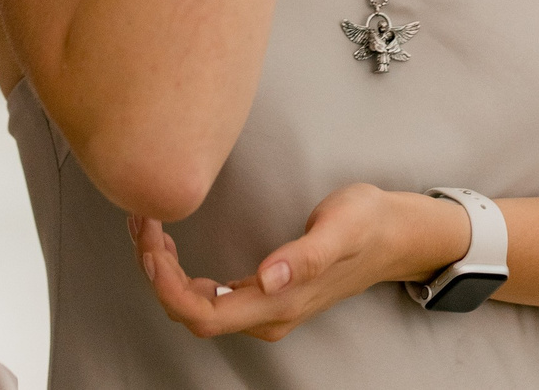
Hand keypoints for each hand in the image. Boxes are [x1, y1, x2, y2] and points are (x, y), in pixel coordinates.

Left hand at [129, 185, 471, 340]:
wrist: (396, 234)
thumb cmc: (369, 224)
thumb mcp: (342, 227)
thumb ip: (306, 255)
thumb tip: (268, 277)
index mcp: (281, 302)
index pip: (205, 314)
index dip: (168, 287)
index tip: (152, 246)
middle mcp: (268, 314)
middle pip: (192, 313)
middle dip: (157, 274)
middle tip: (142, 224)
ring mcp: (266, 307)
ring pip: (197, 306)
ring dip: (164, 273)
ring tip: (148, 227)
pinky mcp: (265, 293)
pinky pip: (209, 296)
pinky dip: (181, 272)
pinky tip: (171, 245)